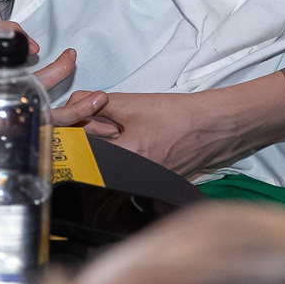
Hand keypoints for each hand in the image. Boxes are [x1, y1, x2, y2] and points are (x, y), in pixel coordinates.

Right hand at [0, 17, 88, 114]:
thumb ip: (1, 29)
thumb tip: (34, 47)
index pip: (30, 86)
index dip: (52, 71)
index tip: (52, 52)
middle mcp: (8, 108)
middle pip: (47, 113)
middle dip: (74, 101)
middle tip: (87, 78)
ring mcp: (16, 117)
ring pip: (52, 123)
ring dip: (80, 113)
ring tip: (100, 99)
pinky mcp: (22, 118)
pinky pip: (49, 123)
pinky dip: (71, 117)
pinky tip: (87, 105)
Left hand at [75, 89, 237, 177]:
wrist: (212, 125)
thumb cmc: (175, 114)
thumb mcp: (130, 103)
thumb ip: (97, 103)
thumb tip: (74, 101)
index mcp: (127, 156)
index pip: (85, 153)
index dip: (76, 140)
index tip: (72, 128)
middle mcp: (135, 176)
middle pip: (97, 162)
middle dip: (91, 144)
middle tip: (95, 126)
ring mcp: (146, 182)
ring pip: (113, 166)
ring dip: (108, 150)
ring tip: (120, 134)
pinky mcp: (155, 181)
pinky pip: (129, 171)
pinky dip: (125, 156)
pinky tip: (135, 142)